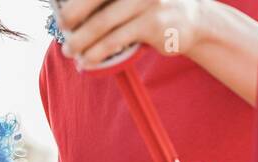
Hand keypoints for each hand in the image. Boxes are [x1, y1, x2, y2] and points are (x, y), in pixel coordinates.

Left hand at [58, 0, 209, 67]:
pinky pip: (115, 41)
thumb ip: (106, 3)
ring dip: (80, 42)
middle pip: (93, 1)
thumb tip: (65, 15)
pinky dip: (96, 53)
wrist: (195, 19)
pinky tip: (88, 60)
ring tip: (71, 52)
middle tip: (63, 34)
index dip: (74, 5)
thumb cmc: (150, 8)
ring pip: (101, 24)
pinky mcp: (153, 22)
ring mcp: (148, 0)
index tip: (62, 19)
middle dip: (71, 20)